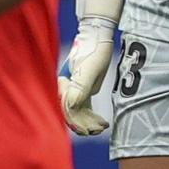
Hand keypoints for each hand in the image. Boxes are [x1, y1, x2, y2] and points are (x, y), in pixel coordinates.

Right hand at [58, 13, 117, 135]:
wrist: (98, 37)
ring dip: (89, 121)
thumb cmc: (94, 51)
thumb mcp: (90, 70)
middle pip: (72, 112)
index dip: (76, 122)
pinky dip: (92, 116)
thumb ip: (80, 87)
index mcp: (65, 84)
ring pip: (79, 111)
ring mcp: (75, 88)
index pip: (68, 108)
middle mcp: (67, 87)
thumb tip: (70, 106)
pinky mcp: (83, 88)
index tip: (88, 131)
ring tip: (103, 127)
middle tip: (99, 130)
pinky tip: (103, 122)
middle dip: (84, 124)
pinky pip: (85, 106)